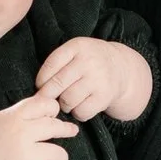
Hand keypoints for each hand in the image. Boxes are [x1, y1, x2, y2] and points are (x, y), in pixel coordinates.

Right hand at [0, 92, 83, 159]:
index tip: (53, 116)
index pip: (45, 106)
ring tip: (60, 159)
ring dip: (62, 156)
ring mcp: (25, 155)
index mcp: (15, 116)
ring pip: (57, 152)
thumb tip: (49, 108)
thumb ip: (23, 112)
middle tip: (70, 132)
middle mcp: (22, 133)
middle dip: (65, 130)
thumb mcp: (1, 117)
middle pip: (55, 127)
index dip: (53, 110)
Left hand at [37, 34, 152, 123]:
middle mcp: (88, 61)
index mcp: (77, 46)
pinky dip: (77, 113)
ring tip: (68, 101)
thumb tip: (38, 89)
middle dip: (48, 96)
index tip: (41, 86)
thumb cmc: (90, 61)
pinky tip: (80, 106)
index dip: (41, 80)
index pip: (51, 65)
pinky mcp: (104, 96)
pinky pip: (81, 112)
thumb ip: (58, 63)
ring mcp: (98, 79)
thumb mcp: (75, 51)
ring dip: (64, 105)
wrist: (121, 67)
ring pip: (67, 100)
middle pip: (57, 85)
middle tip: (50, 99)